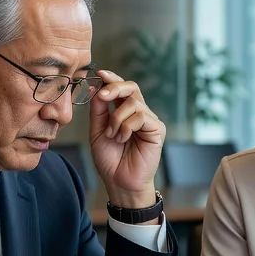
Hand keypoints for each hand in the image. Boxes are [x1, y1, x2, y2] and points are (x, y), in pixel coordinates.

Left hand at [89, 69, 164, 212]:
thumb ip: (98, 110)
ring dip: (117, 119)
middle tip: (103, 95)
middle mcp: (139, 113)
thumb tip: (96, 88)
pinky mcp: (157, 130)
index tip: (99, 74)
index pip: (121, 89)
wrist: (119, 181)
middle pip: (131, 88)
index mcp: (124, 112)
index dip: (112, 78)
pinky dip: (127, 127)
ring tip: (114, 136)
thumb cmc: (110, 159)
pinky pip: (141, 116)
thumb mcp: (97, 131)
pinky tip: (123, 139)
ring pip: (133, 103)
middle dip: (115, 87)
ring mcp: (149, 121)